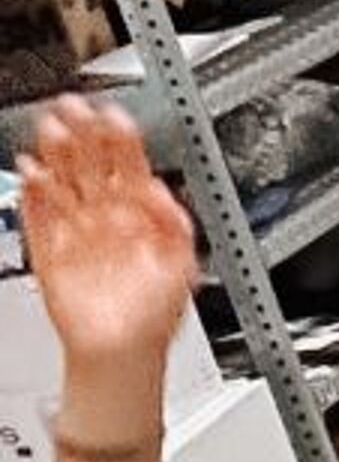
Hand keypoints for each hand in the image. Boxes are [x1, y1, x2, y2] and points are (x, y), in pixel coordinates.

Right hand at [18, 98, 197, 387]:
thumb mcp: (183, 265)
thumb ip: (175, 224)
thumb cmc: (156, 315)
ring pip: (62, 182)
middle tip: (71, 107)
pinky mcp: (49, 251)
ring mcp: (75, 231)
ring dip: (54, 154)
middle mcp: (105, 217)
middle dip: (81, 134)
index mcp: (139, 216)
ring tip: (49, 128)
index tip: (111, 113)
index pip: (127, 165)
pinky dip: (32, 193)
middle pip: (89, 164)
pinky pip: (37, 215)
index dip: (118, 137)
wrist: (124, 353)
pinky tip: (32, 172)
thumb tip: (161, 190)